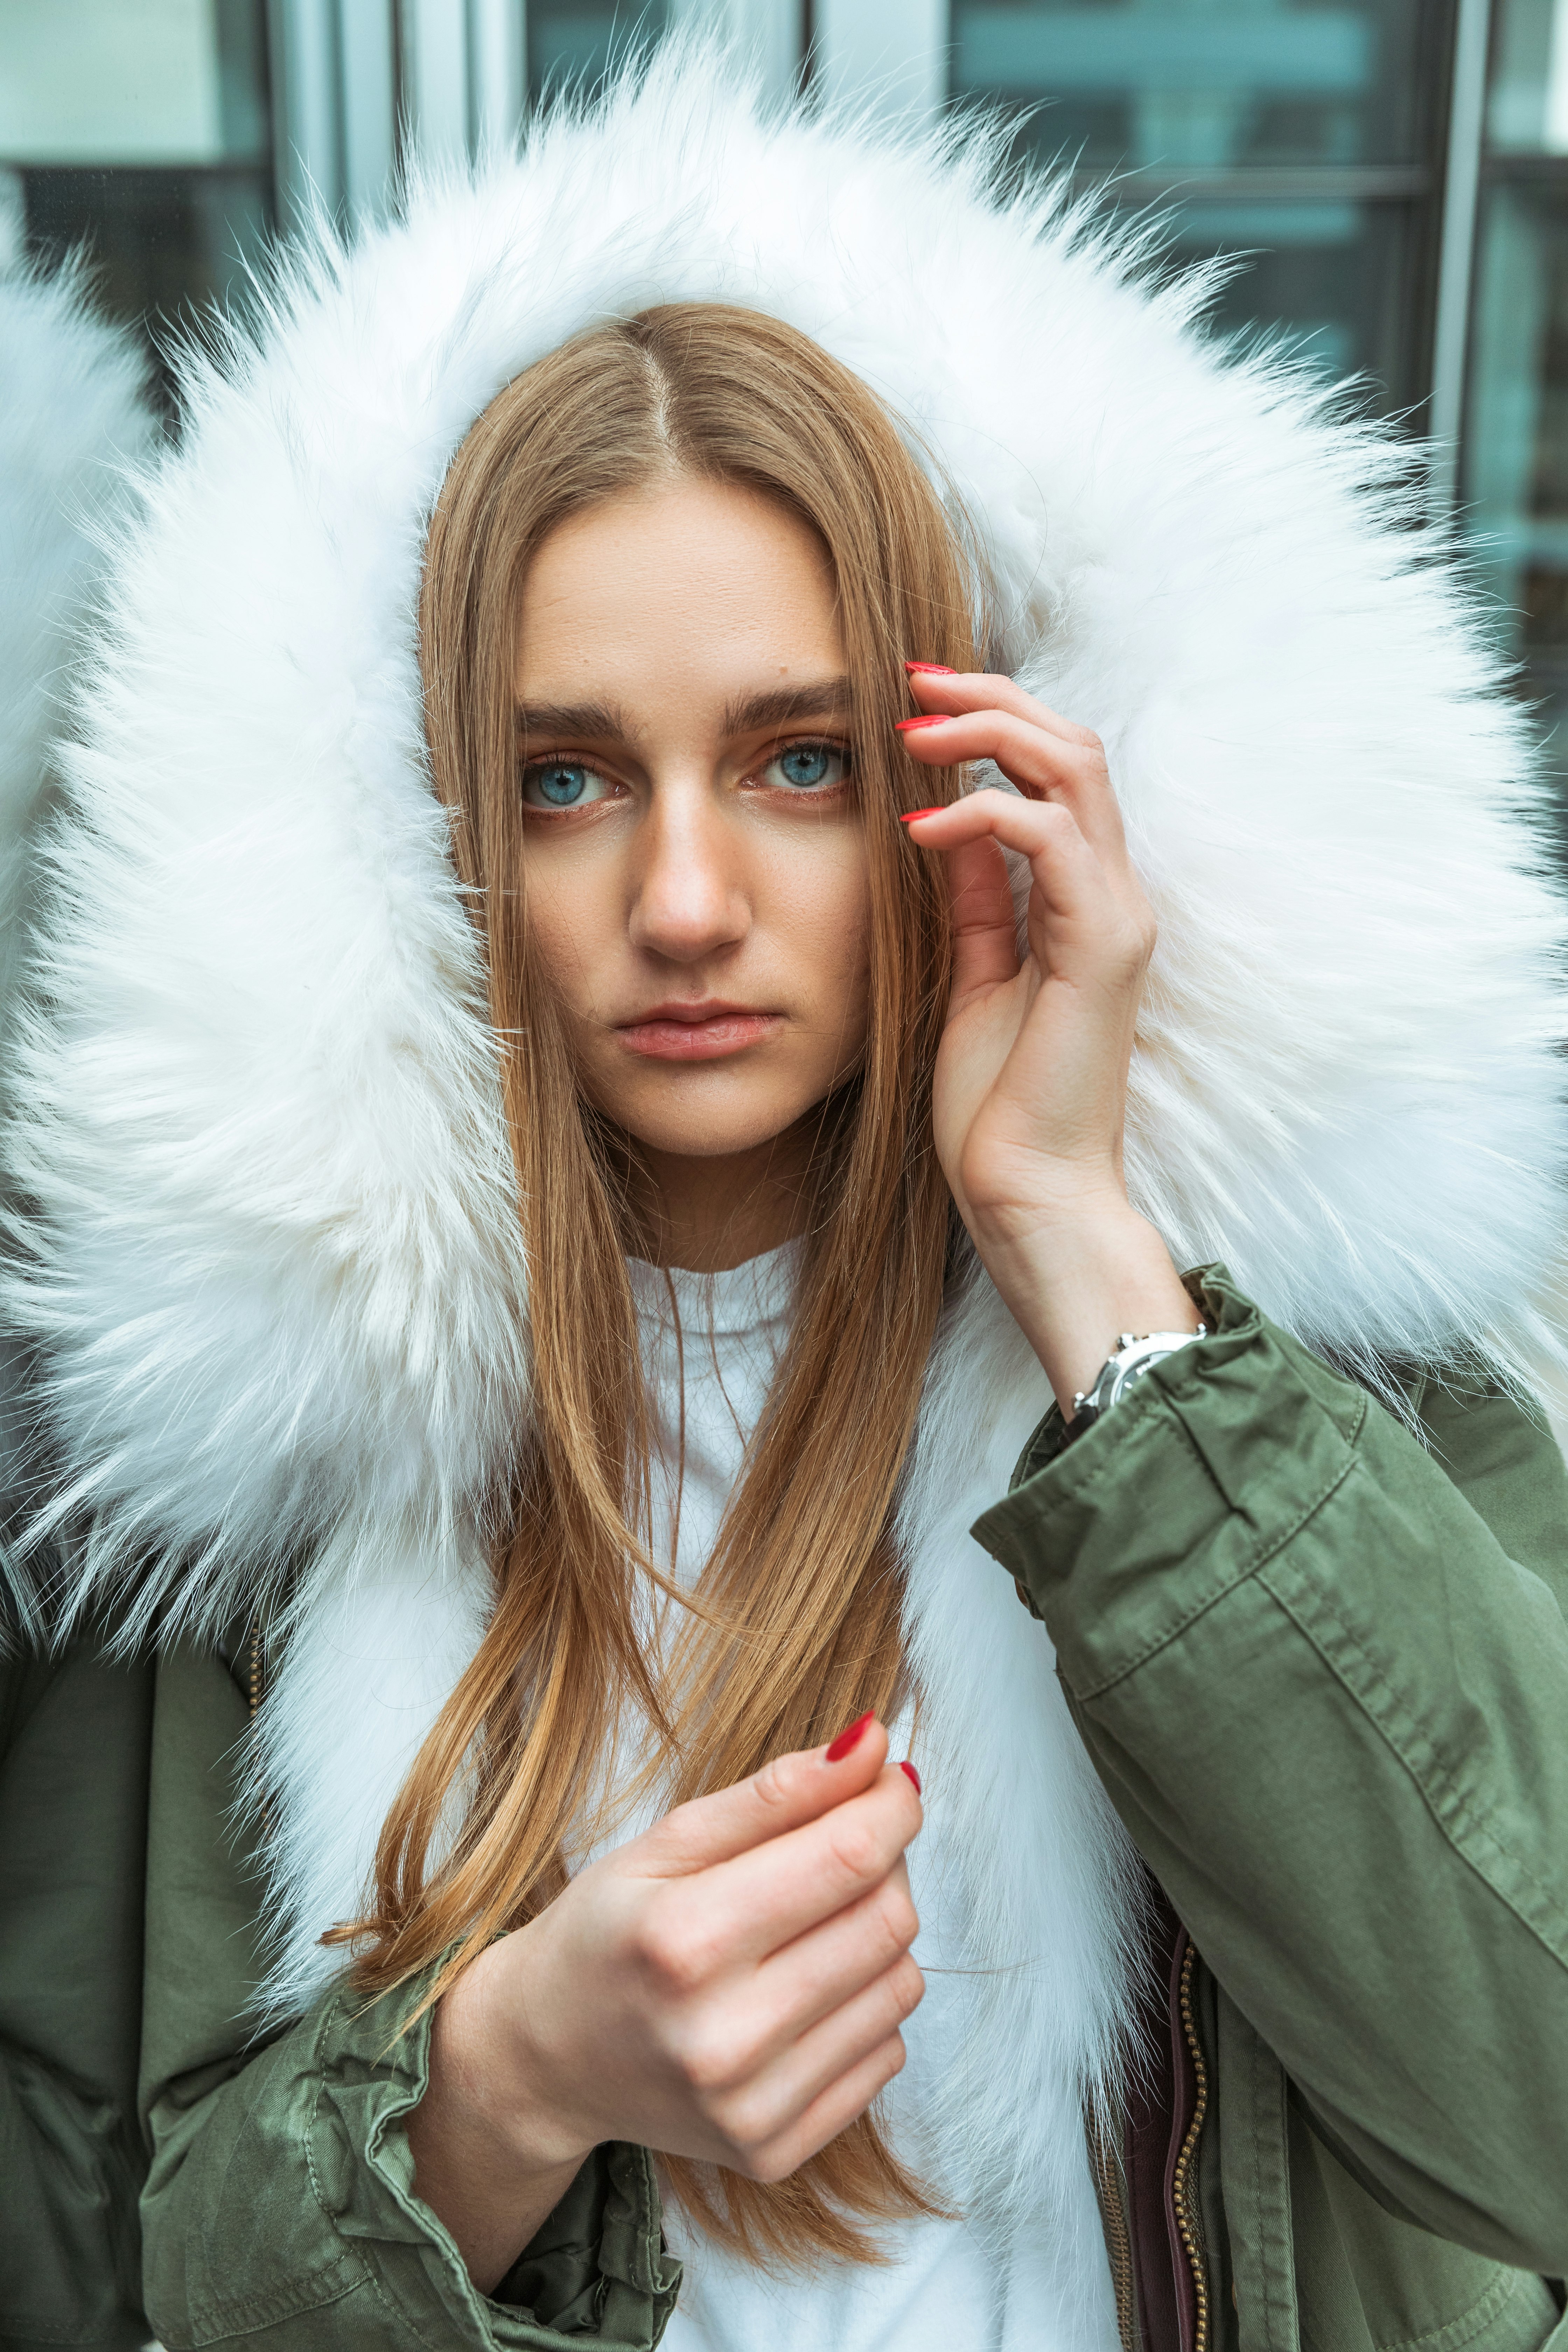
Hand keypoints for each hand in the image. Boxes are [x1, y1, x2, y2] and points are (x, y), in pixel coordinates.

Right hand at [407, 1716, 922, 2290]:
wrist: (546, 2056)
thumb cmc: (607, 1931)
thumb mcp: (666, 1841)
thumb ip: (776, 1792)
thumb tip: (874, 1744)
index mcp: (685, 1940)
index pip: (851, 1855)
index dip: (891, 1803)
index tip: (890, 1777)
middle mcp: (722, 2037)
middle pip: (887, 1920)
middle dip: (886, 1862)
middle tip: (842, 1844)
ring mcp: (752, 2108)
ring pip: (901, 1987)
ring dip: (879, 1935)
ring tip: (814, 1922)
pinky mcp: (775, 2153)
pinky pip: (887, 2055)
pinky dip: (866, 2007)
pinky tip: (805, 1991)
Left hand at [898, 669, 1196, 1405]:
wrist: (1029, 1193)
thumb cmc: (1000, 1105)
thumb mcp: (976, 977)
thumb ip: (977, 902)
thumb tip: (952, 825)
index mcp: (1088, 904)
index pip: (1058, 772)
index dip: (995, 721)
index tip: (915, 703)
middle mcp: (1116, 897)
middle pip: (1075, 745)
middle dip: (993, 698)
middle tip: (913, 680)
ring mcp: (1117, 918)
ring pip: (1073, 770)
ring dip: (989, 733)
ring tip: (912, 730)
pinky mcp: (1100, 948)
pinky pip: (1049, 840)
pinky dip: (984, 814)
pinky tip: (920, 826)